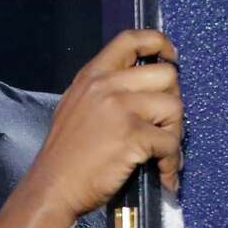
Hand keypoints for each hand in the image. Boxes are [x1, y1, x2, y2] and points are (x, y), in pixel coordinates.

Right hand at [27, 29, 183, 217]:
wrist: (52, 187)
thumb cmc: (66, 154)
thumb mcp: (76, 106)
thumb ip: (104, 91)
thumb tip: (143, 89)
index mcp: (92, 75)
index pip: (130, 39)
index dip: (158, 43)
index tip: (171, 58)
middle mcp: (106, 85)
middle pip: (166, 74)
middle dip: (173, 102)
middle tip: (164, 126)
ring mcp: (120, 108)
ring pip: (174, 107)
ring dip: (175, 134)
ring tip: (162, 154)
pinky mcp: (132, 134)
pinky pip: (170, 143)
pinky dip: (171, 163)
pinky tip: (162, 175)